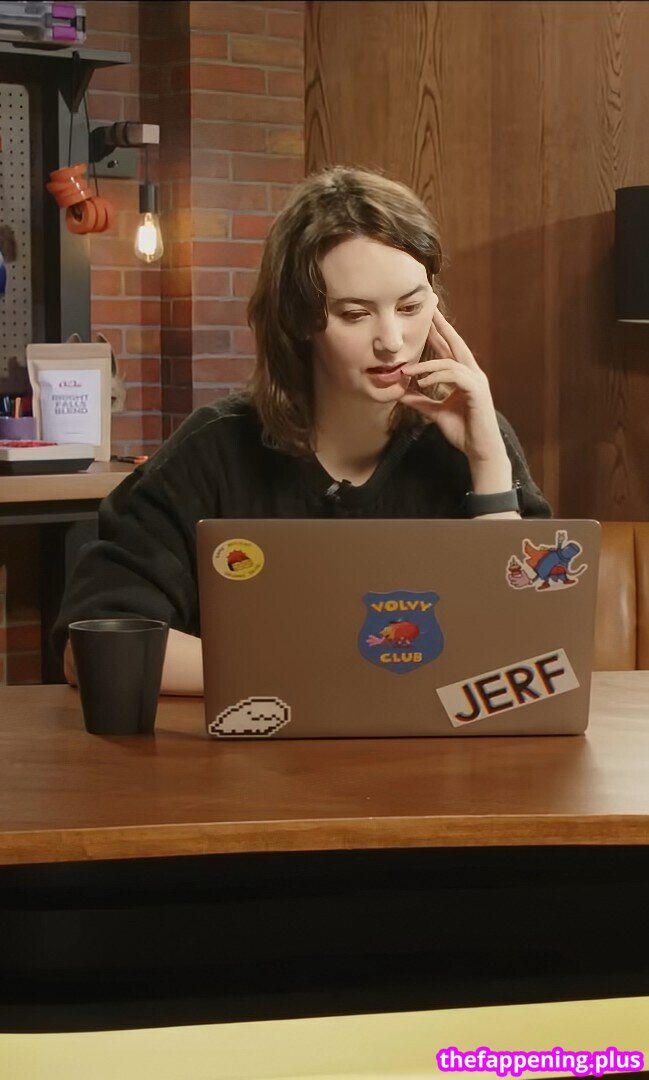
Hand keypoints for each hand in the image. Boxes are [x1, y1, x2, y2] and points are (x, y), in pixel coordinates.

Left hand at [400, 308, 504, 464]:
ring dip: (427, 365)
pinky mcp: (477, 391)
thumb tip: (401, 393)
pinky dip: (438, 377)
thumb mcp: (435, 412)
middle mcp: (473, 374)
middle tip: (430, 310)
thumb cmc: (463, 430)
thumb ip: (421, 401)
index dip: (440, 333)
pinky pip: (455, 377)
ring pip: (451, 362)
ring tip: (408, 370)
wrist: (479, 449)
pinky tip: (423, 382)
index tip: (428, 318)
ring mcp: (477, 381)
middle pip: (456, 344)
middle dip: (442, 327)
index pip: (450, 350)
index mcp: (464, 376)